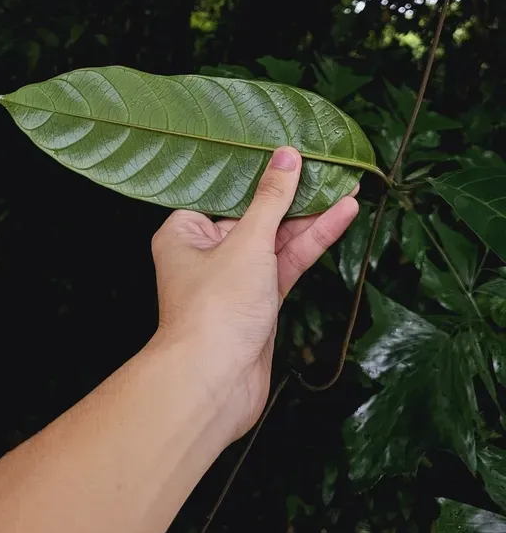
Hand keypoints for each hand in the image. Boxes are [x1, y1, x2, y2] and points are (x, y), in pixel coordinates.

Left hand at [150, 147, 358, 444]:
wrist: (215, 383)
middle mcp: (206, 252)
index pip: (223, 193)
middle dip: (292, 195)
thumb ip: (271, 200)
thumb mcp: (247, 242)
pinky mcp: (259, 302)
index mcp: (184, 232)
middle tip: (327, 166)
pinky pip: (287, 264)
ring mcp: (235, 278)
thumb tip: (286, 157)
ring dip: (310, 218)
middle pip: (254, 214)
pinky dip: (312, 243)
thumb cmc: (215, 309)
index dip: (256, 173)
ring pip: (276, 240)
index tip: (286, 149)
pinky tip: (340, 218)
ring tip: (348, 188)